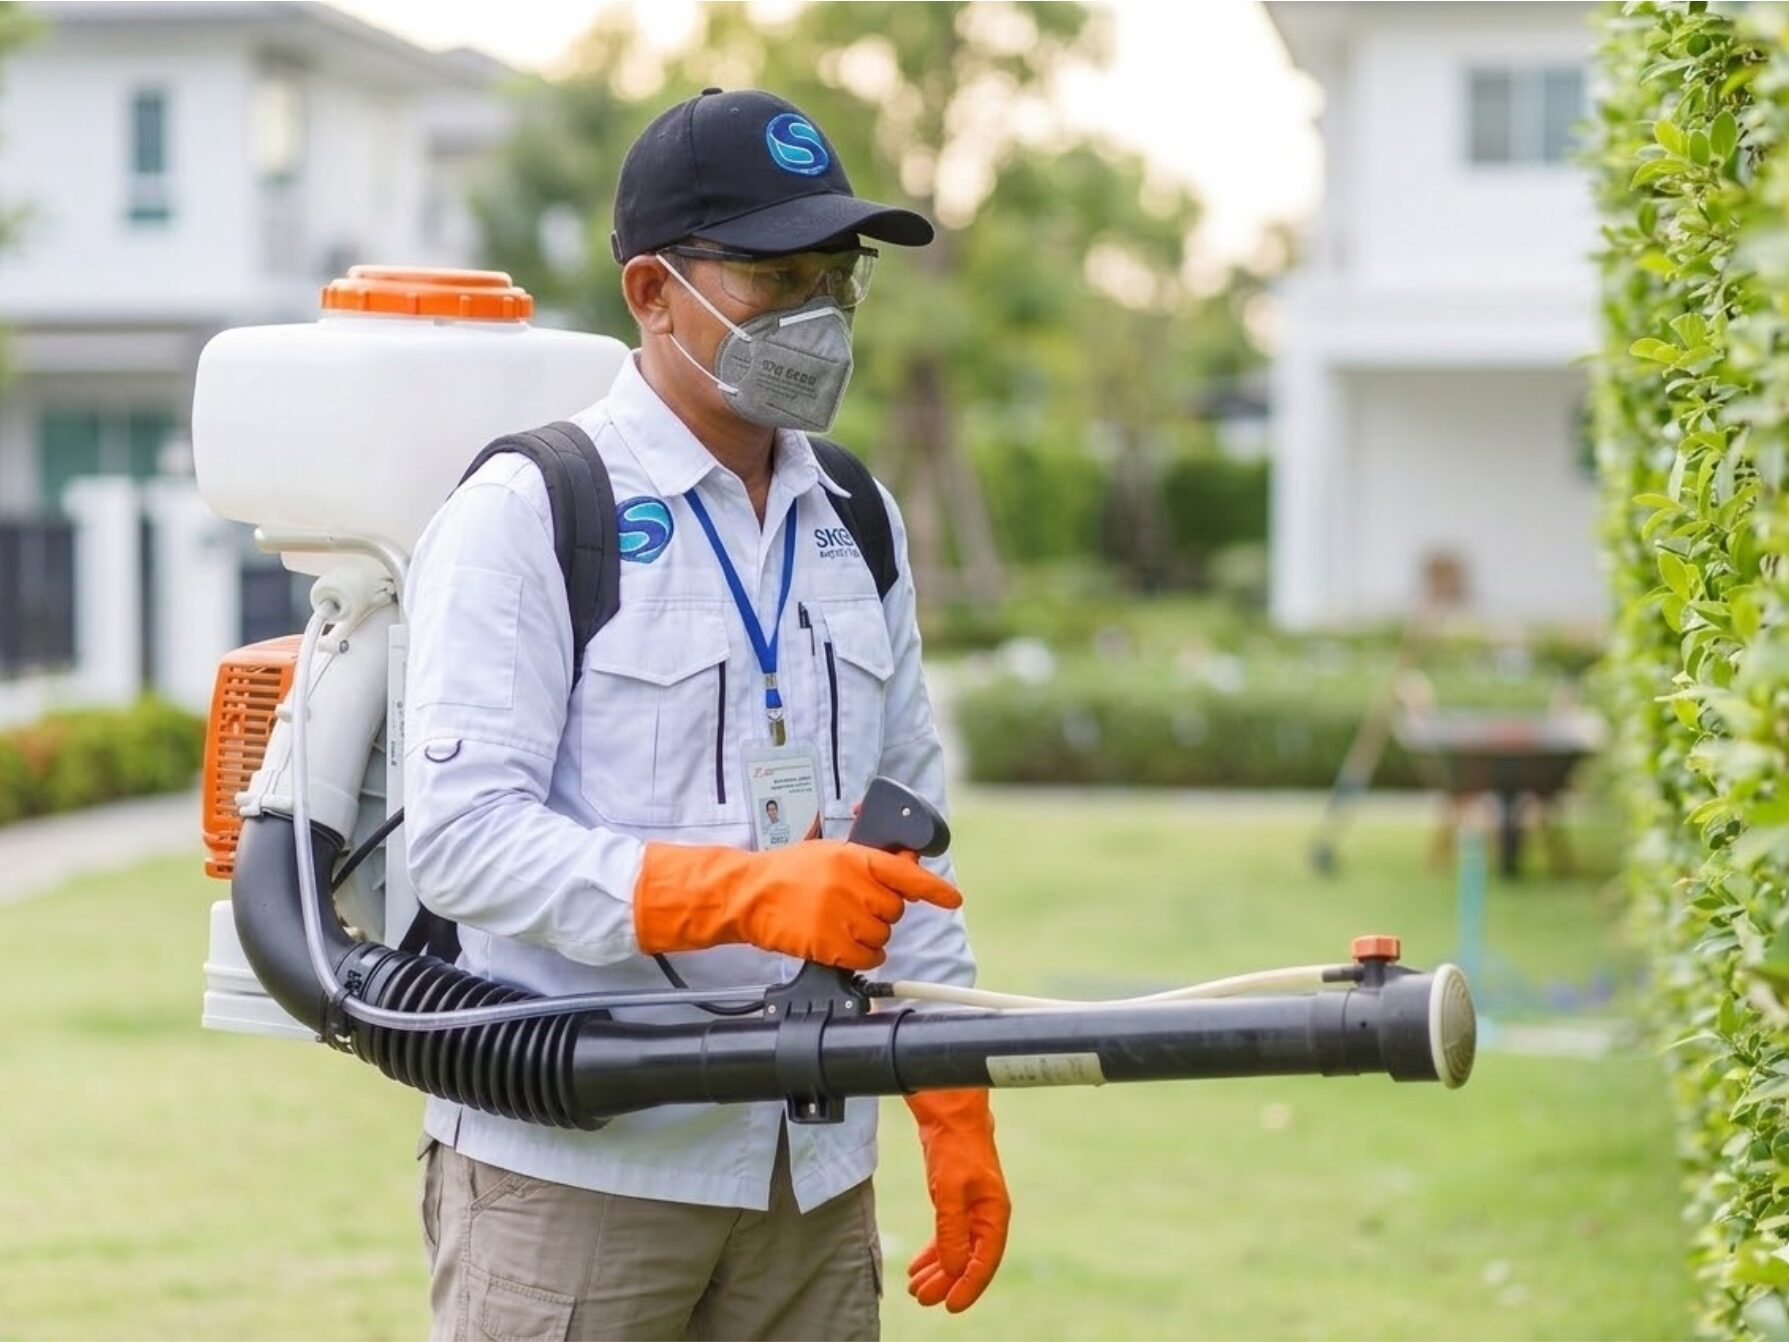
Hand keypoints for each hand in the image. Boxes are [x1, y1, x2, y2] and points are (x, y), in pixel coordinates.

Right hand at [633, 839, 960, 968]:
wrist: (748, 894)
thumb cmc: (788, 871)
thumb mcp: (829, 852)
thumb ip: (869, 859)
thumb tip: (908, 859)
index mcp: (853, 857)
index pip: (904, 873)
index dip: (933, 887)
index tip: (952, 899)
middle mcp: (850, 885)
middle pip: (894, 910)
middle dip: (880, 912)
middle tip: (854, 906)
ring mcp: (839, 915)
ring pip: (882, 936)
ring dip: (869, 936)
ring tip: (841, 923)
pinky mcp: (827, 943)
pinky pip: (866, 958)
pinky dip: (861, 956)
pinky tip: (842, 944)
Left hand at [905, 1088, 1008, 1311]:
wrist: (951, 1116)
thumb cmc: (956, 1148)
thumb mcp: (950, 1190)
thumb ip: (951, 1230)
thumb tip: (952, 1267)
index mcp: (995, 1214)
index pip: (985, 1260)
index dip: (969, 1286)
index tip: (951, 1306)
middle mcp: (986, 1217)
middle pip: (969, 1261)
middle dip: (946, 1282)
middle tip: (922, 1299)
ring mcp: (971, 1212)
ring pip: (956, 1252)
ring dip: (937, 1271)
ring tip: (915, 1289)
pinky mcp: (955, 1205)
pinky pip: (947, 1238)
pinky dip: (933, 1254)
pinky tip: (917, 1266)